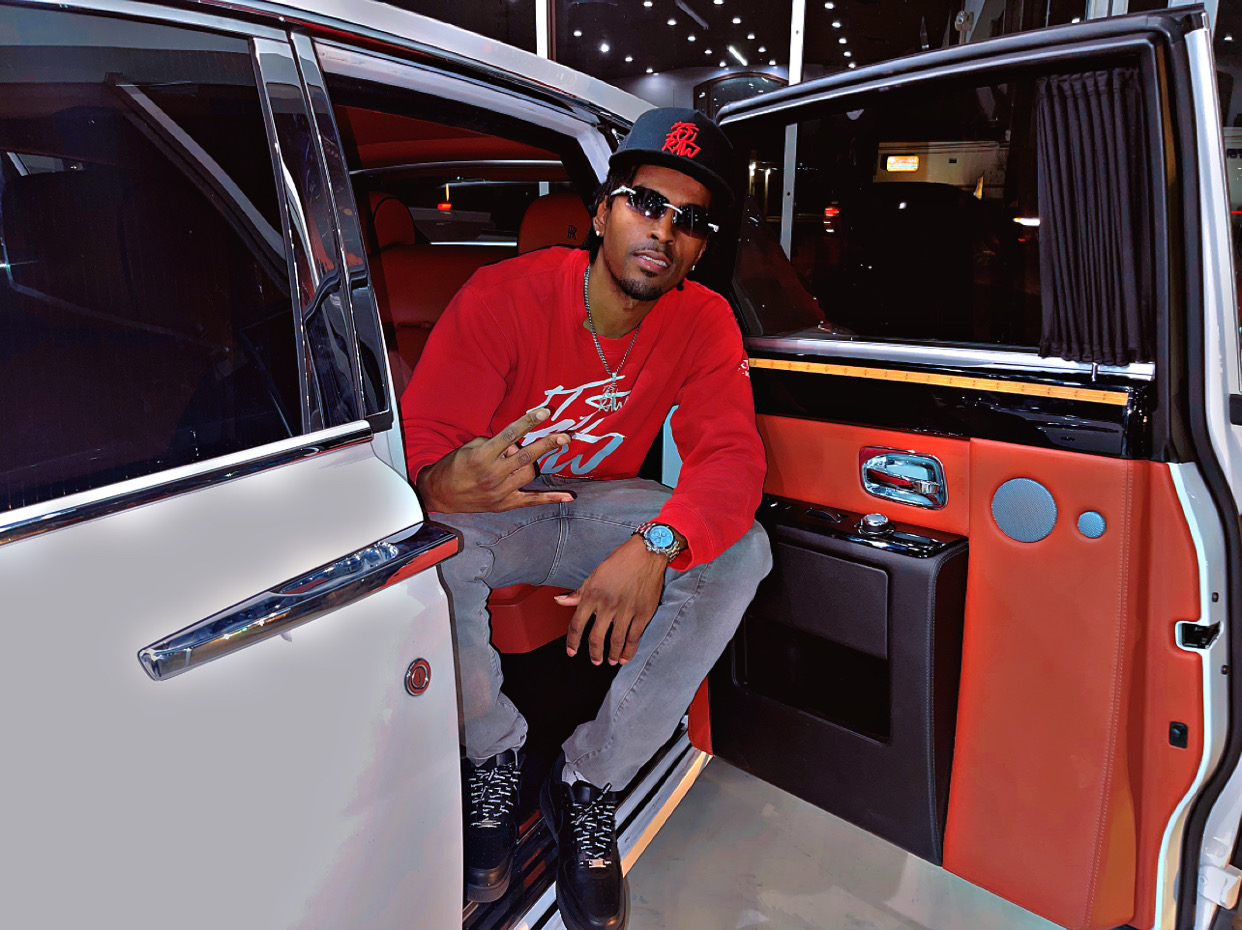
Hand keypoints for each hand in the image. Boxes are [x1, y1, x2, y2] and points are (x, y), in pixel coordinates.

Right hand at [416, 408, 573, 512]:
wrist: (440, 494)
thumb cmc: (454, 466)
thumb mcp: (468, 447)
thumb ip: (494, 442)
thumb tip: (516, 444)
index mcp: (482, 456)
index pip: (510, 435)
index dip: (529, 422)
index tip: (545, 412)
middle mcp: (492, 474)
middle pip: (526, 456)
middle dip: (548, 444)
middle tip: (566, 435)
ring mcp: (499, 492)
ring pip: (529, 473)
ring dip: (533, 463)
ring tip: (523, 458)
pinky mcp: (504, 505)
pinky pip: (531, 501)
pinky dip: (550, 499)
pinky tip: (568, 497)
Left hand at [556, 536, 668, 665]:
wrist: (646, 553)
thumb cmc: (620, 561)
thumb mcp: (594, 574)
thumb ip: (578, 592)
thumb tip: (560, 600)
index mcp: (592, 595)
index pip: (577, 625)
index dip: (572, 641)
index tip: (571, 652)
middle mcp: (607, 605)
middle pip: (596, 638)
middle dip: (594, 653)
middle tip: (594, 661)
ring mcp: (625, 611)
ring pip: (615, 641)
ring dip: (611, 655)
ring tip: (610, 661)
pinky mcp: (642, 613)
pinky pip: (633, 637)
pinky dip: (629, 651)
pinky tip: (625, 657)